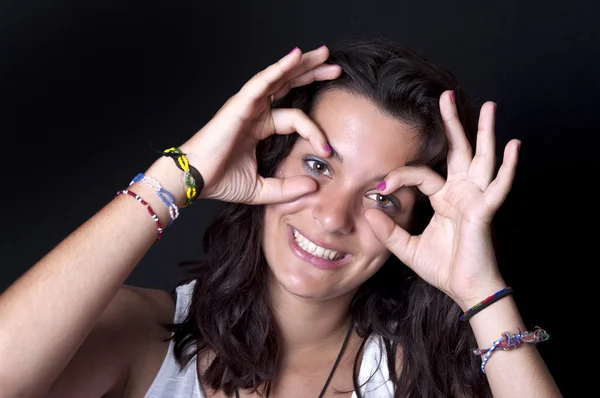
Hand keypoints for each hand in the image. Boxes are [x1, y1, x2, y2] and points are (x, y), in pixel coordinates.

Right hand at [178, 46, 340, 203]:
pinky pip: (263, 81)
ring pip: (279, 78)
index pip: (295, 119)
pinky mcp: (240, 104)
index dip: (314, 131)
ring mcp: (248, 105)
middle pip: (288, 86)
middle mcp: (255, 112)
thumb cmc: (221, 182)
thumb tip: (314, 187)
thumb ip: (288, 188)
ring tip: (324, 55)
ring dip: (302, 64)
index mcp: (260, 127)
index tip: (327, 150)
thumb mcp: (263, 189)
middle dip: (311, 75)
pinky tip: (297, 57)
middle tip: (335, 69)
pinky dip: (280, 68)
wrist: (195, 180)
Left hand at [364, 90, 519, 307]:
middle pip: (457, 151)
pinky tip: (513, 146)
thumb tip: (368, 210)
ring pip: (481, 158)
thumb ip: (388, 230)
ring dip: (485, 132)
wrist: (465, 289)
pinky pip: (498, 187)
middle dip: (452, 124)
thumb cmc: (443, 267)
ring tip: (489, 106)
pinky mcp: (485, 210)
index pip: (420, 174)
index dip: (398, 176)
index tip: (378, 187)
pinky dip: (507, 167)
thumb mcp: (407, 248)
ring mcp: (475, 199)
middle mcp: (461, 193)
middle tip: (446, 97)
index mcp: (444, 198)